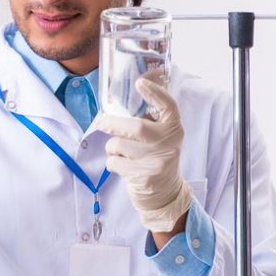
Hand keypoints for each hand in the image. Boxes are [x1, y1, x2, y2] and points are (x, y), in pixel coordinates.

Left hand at [91, 75, 192, 232]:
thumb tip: (128, 94)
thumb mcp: (161, 137)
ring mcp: (157, 162)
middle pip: (136, 127)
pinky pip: (114, 162)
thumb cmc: (156, 157)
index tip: (140, 82)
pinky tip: (123, 165)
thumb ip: (151, 119)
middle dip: (113, 123)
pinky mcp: (143, 177)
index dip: (155, 92)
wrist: (165, 193)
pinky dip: (112, 162)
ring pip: (119, 146)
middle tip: (101, 122)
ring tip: (121, 151)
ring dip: (112, 147)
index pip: (169, 106)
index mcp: (174, 129)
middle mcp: (169, 144)